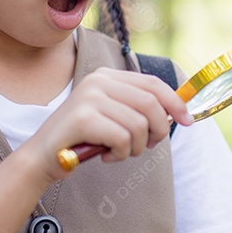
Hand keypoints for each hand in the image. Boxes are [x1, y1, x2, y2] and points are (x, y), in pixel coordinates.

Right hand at [31, 67, 193, 175]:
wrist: (43, 156)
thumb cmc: (83, 139)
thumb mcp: (113, 116)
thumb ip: (138, 108)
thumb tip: (179, 111)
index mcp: (107, 75)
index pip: (153, 83)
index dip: (175, 102)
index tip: (188, 121)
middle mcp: (99, 80)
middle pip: (151, 104)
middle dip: (158, 131)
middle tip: (148, 146)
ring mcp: (90, 97)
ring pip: (139, 125)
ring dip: (136, 147)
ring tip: (120, 152)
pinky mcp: (83, 118)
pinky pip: (123, 139)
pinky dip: (121, 154)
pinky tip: (107, 156)